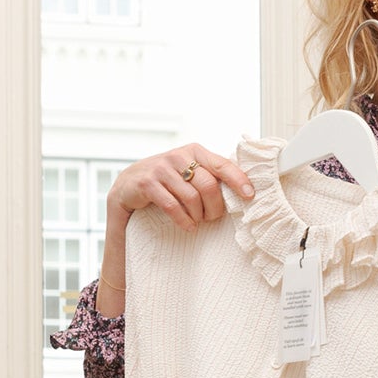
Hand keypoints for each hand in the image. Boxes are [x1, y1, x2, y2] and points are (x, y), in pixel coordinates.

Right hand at [114, 143, 254, 230]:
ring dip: (199, 215)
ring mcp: (161, 169)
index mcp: (194, 151)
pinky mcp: (147, 183)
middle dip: (215, 207)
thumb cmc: (168, 179)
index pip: (222, 164)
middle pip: (209, 185)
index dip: (238, 180)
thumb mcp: (189, 170)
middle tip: (213, 217)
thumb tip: (244, 188)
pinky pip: (172, 206)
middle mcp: (178, 156)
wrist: (129, 184)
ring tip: (198, 221)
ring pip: (192, 198)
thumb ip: (210, 174)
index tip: (249, 195)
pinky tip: (188, 226)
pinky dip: (183, 220)